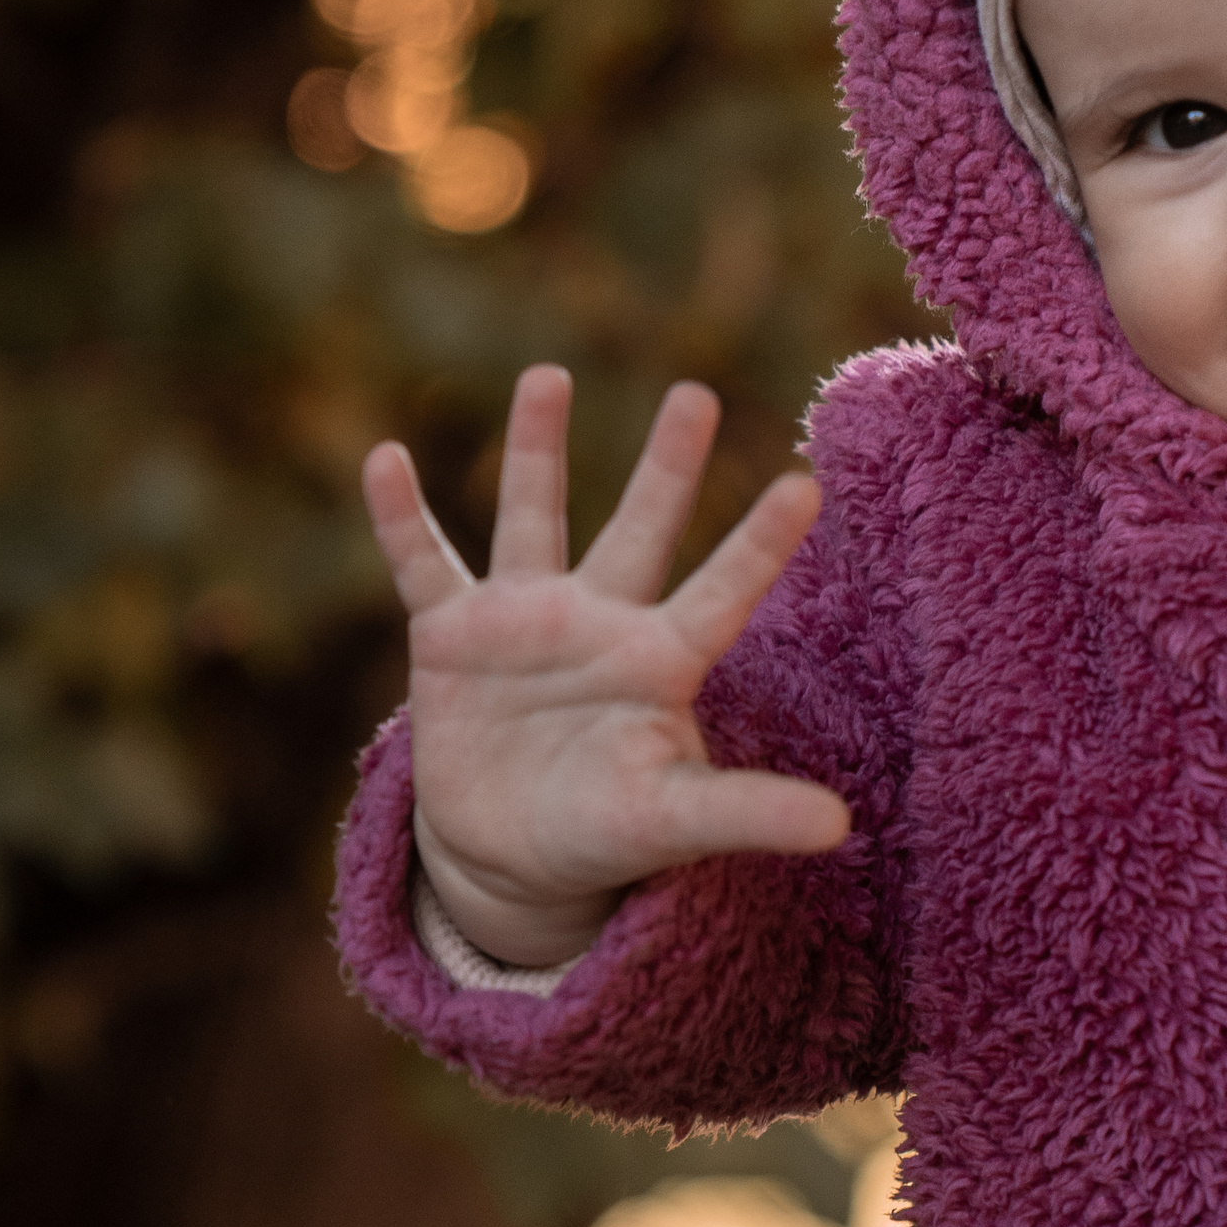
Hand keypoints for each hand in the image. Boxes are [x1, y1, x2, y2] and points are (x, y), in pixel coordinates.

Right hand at [363, 366, 847, 965]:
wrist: (506, 852)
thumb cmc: (605, 829)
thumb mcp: (672, 820)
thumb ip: (745, 811)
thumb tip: (841, 827)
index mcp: (661, 660)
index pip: (722, 594)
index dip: (760, 544)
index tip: (808, 485)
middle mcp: (601, 620)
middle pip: (639, 530)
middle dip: (667, 466)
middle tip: (697, 392)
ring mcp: (525, 619)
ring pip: (534, 519)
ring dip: (538, 450)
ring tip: (549, 374)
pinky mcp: (452, 635)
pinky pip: (425, 564)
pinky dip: (402, 517)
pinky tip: (385, 457)